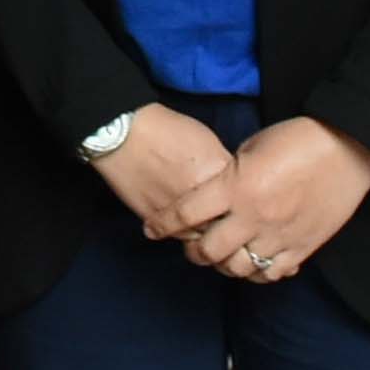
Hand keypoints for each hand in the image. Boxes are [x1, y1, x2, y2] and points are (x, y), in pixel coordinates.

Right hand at [90, 101, 235, 237]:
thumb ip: (224, 168)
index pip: (245, 204)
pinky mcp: (158, 222)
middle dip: (229, 225)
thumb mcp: (207, 141)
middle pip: (227, 226)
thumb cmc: (166, 130)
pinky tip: (185, 223)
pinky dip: (185, 233)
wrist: (124, 133)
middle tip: (227, 220)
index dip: (244, 205)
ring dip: (207, 234)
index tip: (244, 204)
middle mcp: (202, 200)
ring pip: (204, 239)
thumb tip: (233, 186)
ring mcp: (178, 214)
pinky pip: (179, 238)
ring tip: (205, 224)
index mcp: (219, 176)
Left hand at [175, 115, 369, 281]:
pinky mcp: (303, 247)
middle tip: (190, 247)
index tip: (151, 230)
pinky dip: (257, 272)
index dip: (162, 225)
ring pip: (239, 268)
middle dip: (193, 252)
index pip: (186, 214)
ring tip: (220, 257)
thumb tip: (214, 192)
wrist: (347, 149)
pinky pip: (272, 273)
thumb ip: (228, 175)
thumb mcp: (251, 148)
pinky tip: (251, 264)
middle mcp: (254, 217)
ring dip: (224, 265)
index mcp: (236, 187)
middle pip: (209, 251)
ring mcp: (279, 236)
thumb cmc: (297, 139)